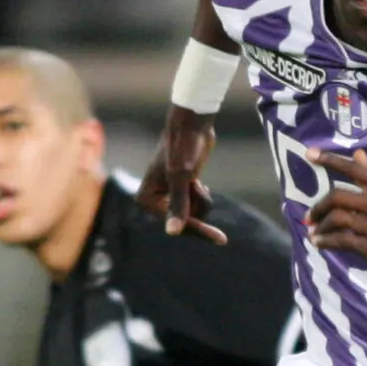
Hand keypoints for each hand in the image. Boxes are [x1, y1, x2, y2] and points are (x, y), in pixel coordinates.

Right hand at [138, 105, 227, 244]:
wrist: (192, 126)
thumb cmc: (183, 148)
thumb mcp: (181, 178)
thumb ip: (178, 205)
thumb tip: (172, 232)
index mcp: (145, 200)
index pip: (176, 224)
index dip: (199, 229)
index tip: (221, 239)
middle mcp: (153, 201)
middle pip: (185, 222)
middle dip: (198, 206)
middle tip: (213, 219)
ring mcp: (167, 197)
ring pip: (194, 214)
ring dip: (201, 199)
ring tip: (196, 180)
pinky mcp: (180, 191)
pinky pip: (196, 206)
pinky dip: (202, 196)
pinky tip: (197, 182)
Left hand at [306, 148, 366, 277]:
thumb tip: (357, 154)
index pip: (354, 169)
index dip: (330, 160)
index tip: (310, 154)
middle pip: (337, 196)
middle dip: (319, 206)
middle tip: (309, 215)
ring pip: (337, 219)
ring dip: (320, 226)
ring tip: (314, 231)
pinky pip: (342, 241)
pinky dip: (326, 241)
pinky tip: (319, 243)